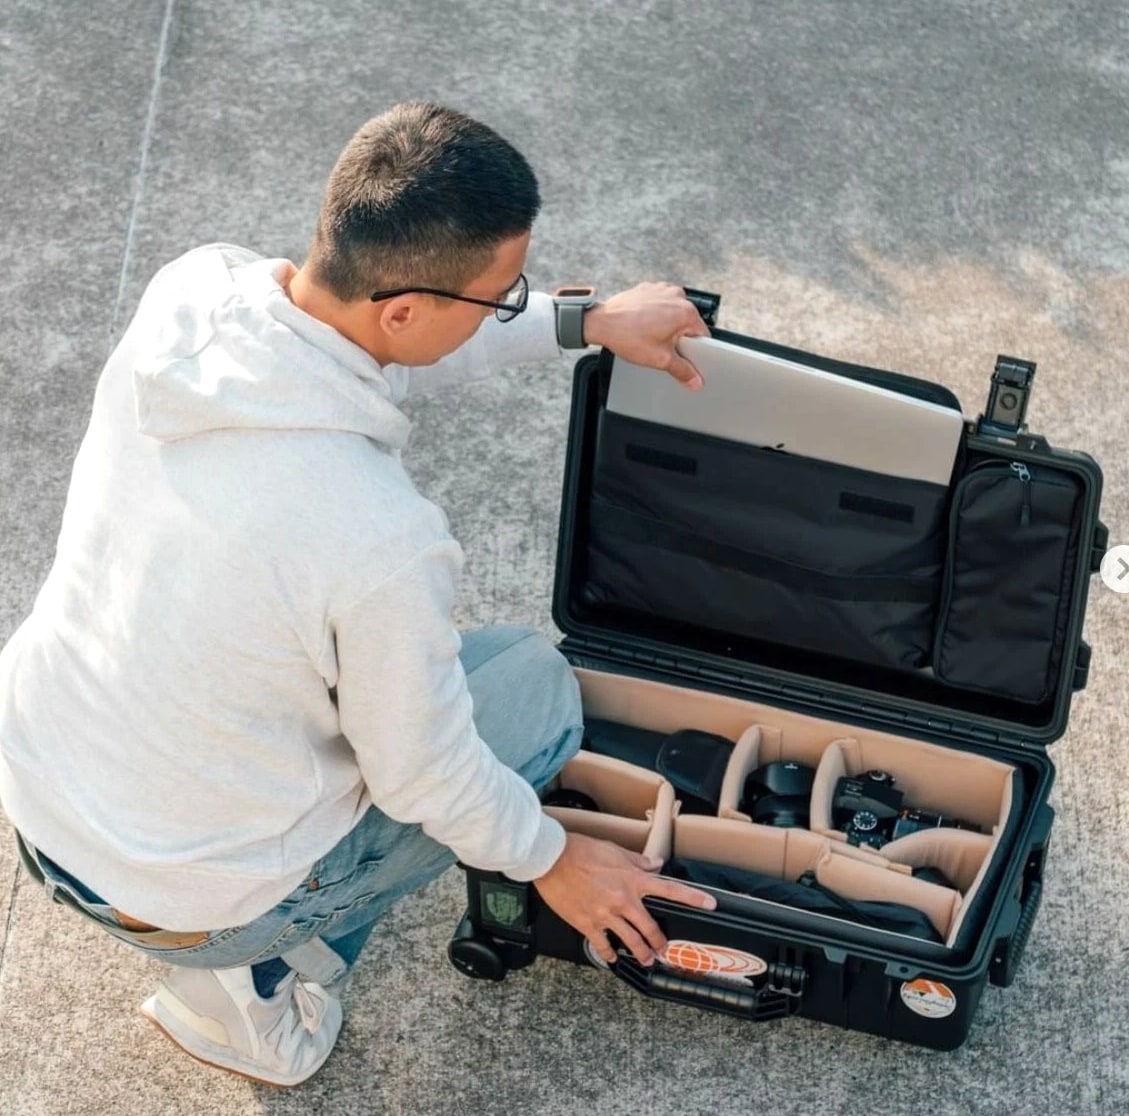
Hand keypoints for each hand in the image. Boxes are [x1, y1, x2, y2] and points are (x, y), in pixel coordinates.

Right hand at [531, 832, 715, 965]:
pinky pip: (603, 945)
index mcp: (632, 880)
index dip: (693, 898)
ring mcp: (606, 915)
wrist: (553, 859)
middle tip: (665, 950)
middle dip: (660, 942)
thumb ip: (638, 860)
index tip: (710, 904)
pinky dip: (609, 954)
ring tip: (646, 960)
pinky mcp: (587, 924)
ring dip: (641, 953)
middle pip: (650, 927)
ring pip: (631, 941)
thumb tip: (655, 864)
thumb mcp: (614, 850)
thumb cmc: (581, 850)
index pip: (670, 890)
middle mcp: (623, 900)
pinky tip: (612, 957)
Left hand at [582, 282, 710, 389]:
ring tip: (650, 336)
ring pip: (673, 313)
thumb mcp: (660, 360)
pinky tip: (643, 325)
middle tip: (661, 347)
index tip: (683, 356)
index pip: (702, 335)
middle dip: (678, 337)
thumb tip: (695, 380)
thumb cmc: (628, 336)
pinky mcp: (649, 288)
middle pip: (687, 323)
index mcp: (686, 312)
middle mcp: (677, 296)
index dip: (694, 350)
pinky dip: (655, 314)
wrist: (602, 322)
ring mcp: (662, 289)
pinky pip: (659, 304)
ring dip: (667, 325)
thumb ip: (683, 371)